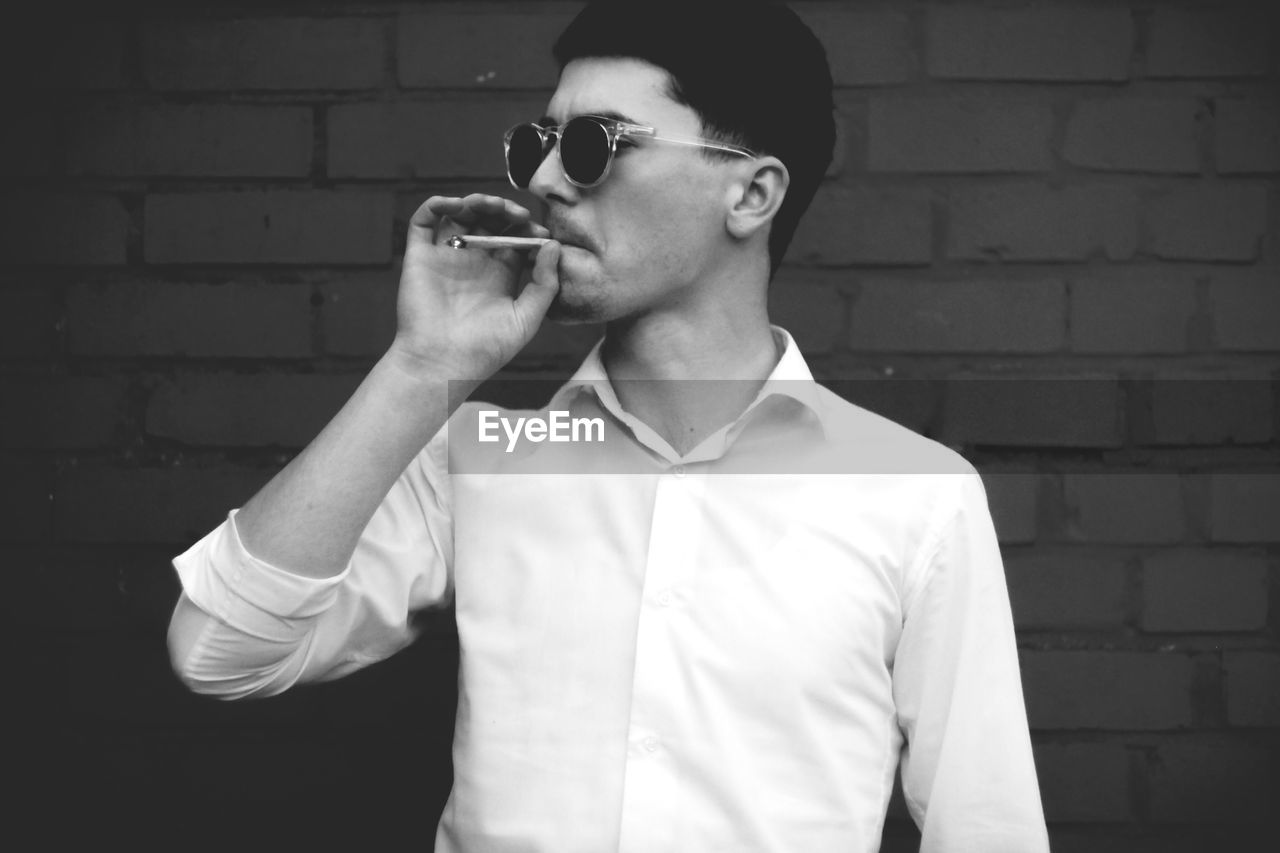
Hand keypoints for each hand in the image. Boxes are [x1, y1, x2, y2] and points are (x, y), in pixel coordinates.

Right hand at [389, 193, 560, 379]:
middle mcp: (473, 262)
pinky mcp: (420, 256)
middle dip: (506, 211)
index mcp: (499, 275)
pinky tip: (459, 205)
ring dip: (478, 201)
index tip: (542, 234)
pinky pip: (425, 220)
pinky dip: (439, 204)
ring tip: (494, 206)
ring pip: (461, 214)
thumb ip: (544, 284)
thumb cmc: (485, 349)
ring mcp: (446, 257)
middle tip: (520, 216)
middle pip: (490, 221)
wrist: (442, 365)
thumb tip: (554, 246)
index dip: (529, 230)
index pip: (515, 239)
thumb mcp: (526, 319)